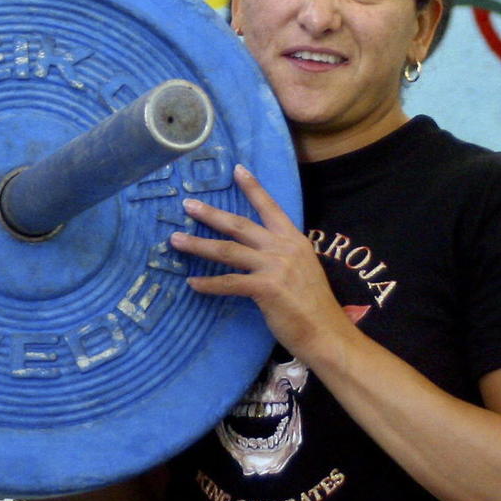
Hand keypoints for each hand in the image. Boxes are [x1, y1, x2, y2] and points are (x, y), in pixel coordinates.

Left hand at [170, 165, 348, 362]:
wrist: (326, 331)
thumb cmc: (314, 304)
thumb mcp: (303, 268)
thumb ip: (282, 255)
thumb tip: (261, 253)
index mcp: (294, 239)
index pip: (270, 207)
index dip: (253, 188)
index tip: (237, 169)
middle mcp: (283, 247)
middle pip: (240, 225)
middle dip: (211, 214)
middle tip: (188, 204)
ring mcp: (274, 266)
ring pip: (228, 250)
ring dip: (199, 244)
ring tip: (175, 240)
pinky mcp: (265, 288)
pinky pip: (230, 282)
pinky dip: (209, 283)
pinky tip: (193, 283)